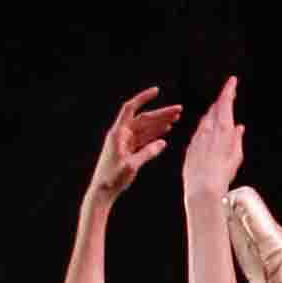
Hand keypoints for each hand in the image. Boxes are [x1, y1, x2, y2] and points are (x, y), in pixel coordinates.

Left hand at [86, 87, 179, 204]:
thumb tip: (163, 142)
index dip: (143, 98)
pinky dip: (154, 134)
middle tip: (179, 110)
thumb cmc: (113, 179)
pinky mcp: (128, 150)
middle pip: (143, 118)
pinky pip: (143, 138)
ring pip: (145, 128)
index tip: (157, 91)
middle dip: (161, 113)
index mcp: (118, 134)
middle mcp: (121, 135)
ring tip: (176, 118)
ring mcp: (125, 142)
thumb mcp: (132, 166)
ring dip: (160, 122)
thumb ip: (147, 153)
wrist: (102, 192)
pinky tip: (165, 132)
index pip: (130, 109)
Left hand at [180, 77, 243, 197]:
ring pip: (207, 118)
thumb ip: (236, 139)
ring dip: (214, 111)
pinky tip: (209, 126)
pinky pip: (200, 129)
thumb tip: (239, 127)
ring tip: (221, 107)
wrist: (202, 187)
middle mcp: (209, 130)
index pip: (225, 103)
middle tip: (229, 93)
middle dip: (222, 99)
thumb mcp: (236, 156)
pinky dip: (207, 124)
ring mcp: (198, 137)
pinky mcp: (192, 145)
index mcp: (222, 129)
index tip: (232, 80)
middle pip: (215, 108)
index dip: (228, 90)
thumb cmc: (222, 174)